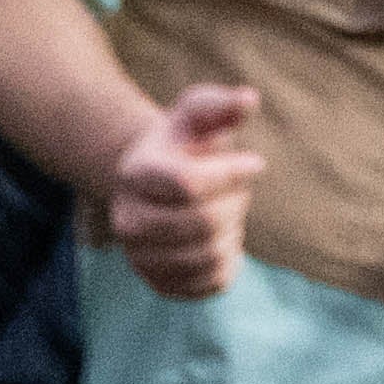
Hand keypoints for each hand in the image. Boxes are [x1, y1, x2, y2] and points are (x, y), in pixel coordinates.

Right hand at [100, 76, 262, 302]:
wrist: (158, 182)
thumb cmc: (186, 142)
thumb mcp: (198, 114)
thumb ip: (221, 105)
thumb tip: (249, 100)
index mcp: (135, 173)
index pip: (188, 183)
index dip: (231, 173)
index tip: (257, 162)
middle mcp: (127, 220)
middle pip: (202, 223)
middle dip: (235, 203)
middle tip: (239, 191)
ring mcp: (139, 257)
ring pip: (210, 255)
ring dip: (234, 231)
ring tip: (227, 212)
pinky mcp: (160, 284)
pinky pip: (211, 283)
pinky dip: (229, 260)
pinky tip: (221, 238)